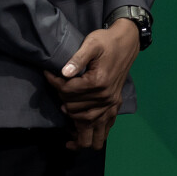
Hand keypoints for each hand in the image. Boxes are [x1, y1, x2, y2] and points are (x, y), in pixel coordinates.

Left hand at [44, 20, 139, 148]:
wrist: (127, 42)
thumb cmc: (107, 41)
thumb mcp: (92, 43)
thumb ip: (77, 58)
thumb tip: (63, 72)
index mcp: (98, 82)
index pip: (67, 91)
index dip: (54, 82)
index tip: (49, 74)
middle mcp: (105, 97)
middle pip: (72, 107)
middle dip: (62, 98)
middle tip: (59, 87)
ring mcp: (110, 104)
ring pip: (86, 125)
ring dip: (72, 122)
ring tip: (62, 115)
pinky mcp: (114, 105)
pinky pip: (102, 128)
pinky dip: (89, 134)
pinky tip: (76, 134)